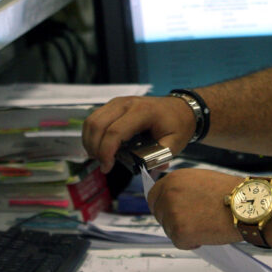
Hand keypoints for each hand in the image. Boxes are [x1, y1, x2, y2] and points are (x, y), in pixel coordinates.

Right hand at [82, 95, 196, 172]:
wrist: (181, 108)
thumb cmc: (178, 125)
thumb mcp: (175, 143)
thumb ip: (160, 157)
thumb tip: (147, 169)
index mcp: (143, 112)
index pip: (115, 132)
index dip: (106, 152)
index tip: (107, 167)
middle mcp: (127, 103)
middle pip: (98, 125)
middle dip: (95, 148)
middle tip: (103, 165)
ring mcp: (118, 102)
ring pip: (92, 121)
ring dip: (90, 141)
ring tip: (99, 158)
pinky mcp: (114, 105)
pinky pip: (95, 118)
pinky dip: (92, 134)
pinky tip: (99, 147)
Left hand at [146, 168, 242, 248]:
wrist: (247, 205)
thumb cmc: (231, 192)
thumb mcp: (201, 180)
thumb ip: (183, 188)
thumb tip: (172, 200)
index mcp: (174, 179)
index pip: (153, 197)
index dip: (162, 207)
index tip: (170, 213)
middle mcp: (169, 194)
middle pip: (159, 215)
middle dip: (173, 221)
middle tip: (193, 222)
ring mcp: (173, 213)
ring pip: (169, 230)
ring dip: (184, 232)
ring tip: (206, 224)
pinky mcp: (180, 231)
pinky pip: (179, 242)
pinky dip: (192, 243)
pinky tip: (207, 233)